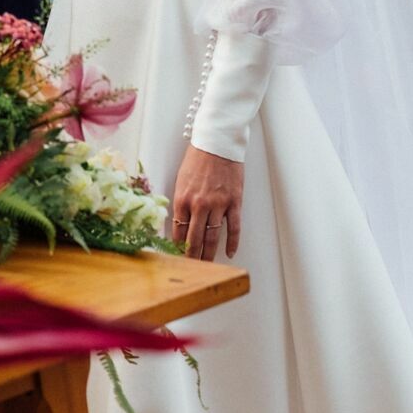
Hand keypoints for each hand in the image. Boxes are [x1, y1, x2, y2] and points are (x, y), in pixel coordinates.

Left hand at [171, 144, 243, 260]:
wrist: (217, 142)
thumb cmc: (197, 159)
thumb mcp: (181, 180)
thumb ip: (180, 202)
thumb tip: (178, 224)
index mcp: (182, 199)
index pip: (178, 231)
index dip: (178, 247)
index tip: (177, 258)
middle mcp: (199, 204)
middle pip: (195, 239)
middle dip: (192, 257)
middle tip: (192, 269)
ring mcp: (218, 204)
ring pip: (213, 237)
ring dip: (210, 254)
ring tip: (208, 266)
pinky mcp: (234, 202)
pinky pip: (233, 227)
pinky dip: (232, 242)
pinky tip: (230, 253)